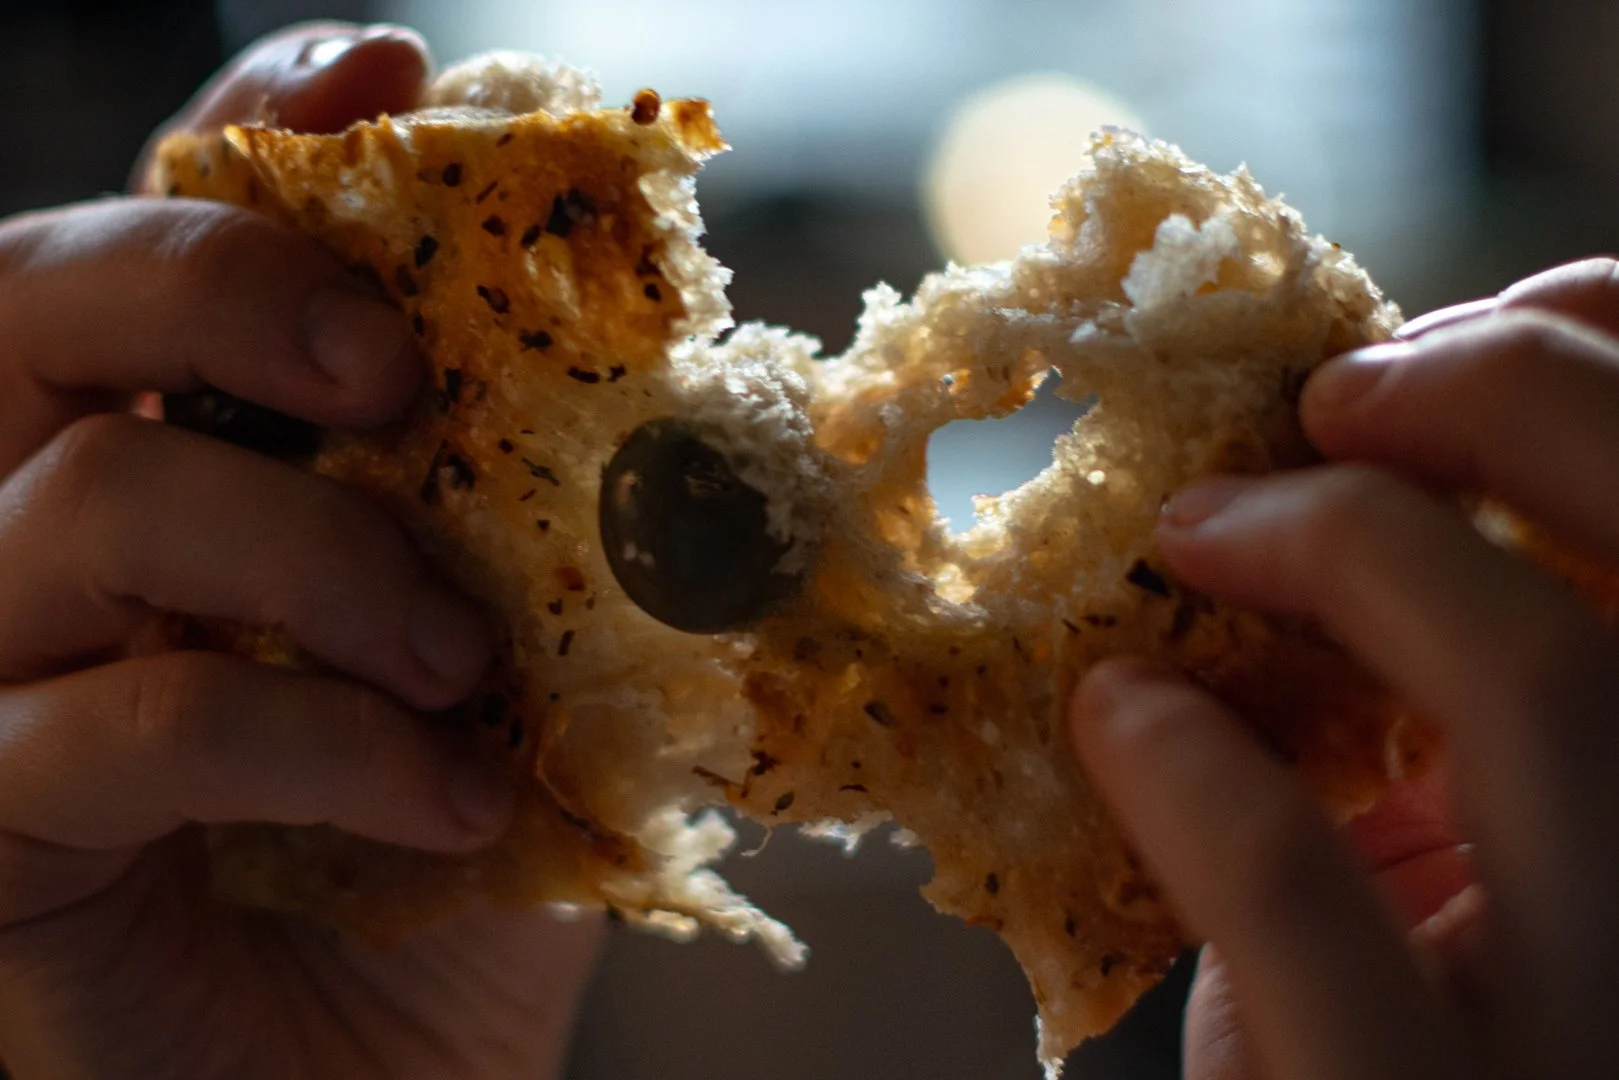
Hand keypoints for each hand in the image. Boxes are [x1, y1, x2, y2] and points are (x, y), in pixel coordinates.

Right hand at [0, 24, 600, 1079]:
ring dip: (317, 557)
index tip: (385, 66)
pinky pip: (110, 732)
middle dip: (219, 276)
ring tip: (472, 661)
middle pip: (34, 297)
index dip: (255, 127)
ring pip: (83, 507)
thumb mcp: (530, 689)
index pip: (165, 236)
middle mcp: (38, 538)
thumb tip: (686, 416)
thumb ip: (560, 546)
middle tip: (396, 363)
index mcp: (182, 468)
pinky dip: (310, 740)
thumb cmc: (443, 894)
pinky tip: (451, 799)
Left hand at [1071, 258, 1618, 1079]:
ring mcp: (1594, 1018)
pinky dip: (1184, 764)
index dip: (1593, 366)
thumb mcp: (1486, 846)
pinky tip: (1115, 713)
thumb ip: (1457, 693)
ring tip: (1196, 526)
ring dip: (1349, 540)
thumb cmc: (1424, 1020)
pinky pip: (1295, 881)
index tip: (1435, 338)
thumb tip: (1355, 474)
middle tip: (1336, 387)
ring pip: (1543, 680)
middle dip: (1509, 397)